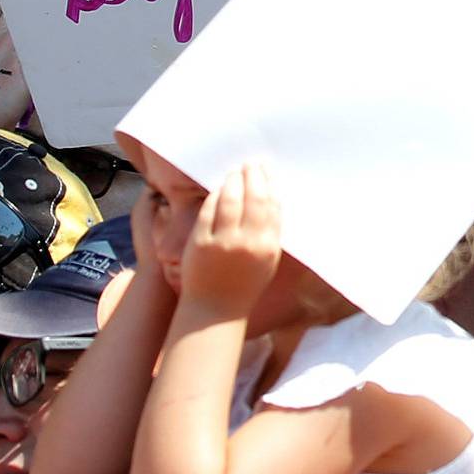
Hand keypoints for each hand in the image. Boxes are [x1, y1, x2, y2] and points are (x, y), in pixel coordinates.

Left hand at [176, 164, 282, 316]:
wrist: (215, 309)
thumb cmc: (244, 284)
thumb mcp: (267, 260)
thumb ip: (270, 232)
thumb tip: (270, 198)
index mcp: (268, 247)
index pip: (272, 206)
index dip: (270, 184)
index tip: (267, 171)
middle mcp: (248, 242)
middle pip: (254, 198)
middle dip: (254, 176)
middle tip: (252, 164)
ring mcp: (223, 242)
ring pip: (231, 200)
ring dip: (234, 180)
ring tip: (235, 172)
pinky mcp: (200, 242)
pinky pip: (209, 211)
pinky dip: (215, 196)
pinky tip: (218, 189)